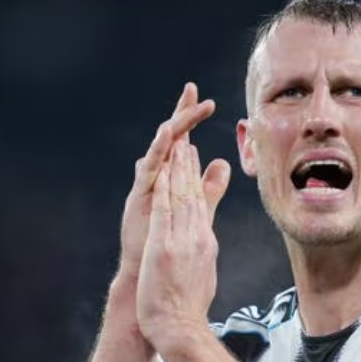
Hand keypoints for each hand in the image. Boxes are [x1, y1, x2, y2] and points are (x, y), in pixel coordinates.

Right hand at [120, 83, 230, 281]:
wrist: (148, 272)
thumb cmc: (166, 242)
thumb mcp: (194, 207)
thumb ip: (208, 186)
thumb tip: (221, 163)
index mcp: (170, 177)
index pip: (183, 142)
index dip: (191, 120)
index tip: (204, 99)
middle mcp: (157, 177)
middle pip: (170, 138)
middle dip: (181, 114)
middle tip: (193, 90)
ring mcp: (147, 186)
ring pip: (159, 150)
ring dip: (173, 127)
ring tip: (186, 109)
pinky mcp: (140, 197)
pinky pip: (148, 170)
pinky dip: (158, 153)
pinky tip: (168, 137)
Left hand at [136, 137, 229, 350]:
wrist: (180, 328)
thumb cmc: (187, 309)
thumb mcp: (202, 274)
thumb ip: (203, 251)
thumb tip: (209, 241)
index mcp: (205, 244)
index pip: (201, 205)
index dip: (196, 178)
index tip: (193, 159)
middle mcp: (197, 238)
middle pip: (193, 195)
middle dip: (189, 166)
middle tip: (186, 141)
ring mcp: (181, 242)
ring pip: (181, 198)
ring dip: (178, 170)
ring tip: (177, 146)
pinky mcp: (164, 248)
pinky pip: (164, 213)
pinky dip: (164, 190)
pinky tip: (162, 173)